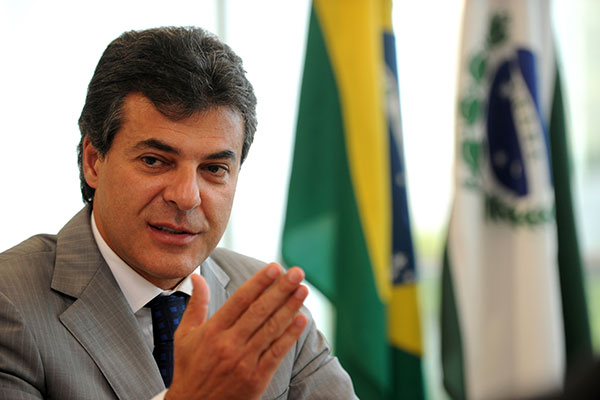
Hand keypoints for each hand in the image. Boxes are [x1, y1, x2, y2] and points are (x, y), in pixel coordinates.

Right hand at [165, 264, 308, 399]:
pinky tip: (302, 320)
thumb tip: (197, 276)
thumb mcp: (184, 336)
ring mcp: (243, 362)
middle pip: (259, 311)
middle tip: (297, 272)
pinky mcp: (256, 379)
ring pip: (271, 329)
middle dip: (281, 289)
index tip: (275, 267)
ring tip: (303, 289)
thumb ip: (195, 304)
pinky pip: (276, 353)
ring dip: (290, 307)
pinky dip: (290, 336)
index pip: (240, 300)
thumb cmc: (188, 369)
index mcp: (212, 331)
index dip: (259, 282)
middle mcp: (229, 344)